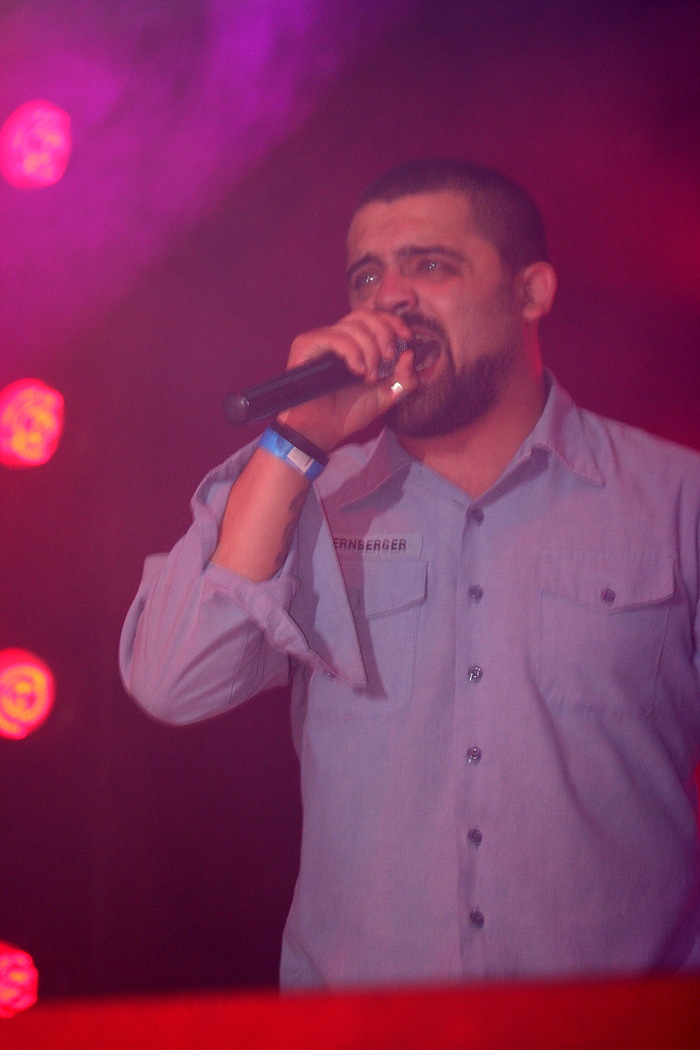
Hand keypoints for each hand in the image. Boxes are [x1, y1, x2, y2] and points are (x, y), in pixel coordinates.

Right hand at [278, 308, 417, 448]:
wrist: (323, 430)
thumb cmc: (349, 413)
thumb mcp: (387, 395)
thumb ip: (405, 378)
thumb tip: (409, 353)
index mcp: (354, 343)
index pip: (374, 316)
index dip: (392, 321)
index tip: (407, 338)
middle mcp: (337, 337)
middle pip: (364, 314)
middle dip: (384, 333)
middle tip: (389, 358)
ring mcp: (320, 339)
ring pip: (352, 326)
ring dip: (370, 350)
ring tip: (370, 376)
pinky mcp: (306, 345)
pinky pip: (335, 337)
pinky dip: (352, 352)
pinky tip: (357, 370)